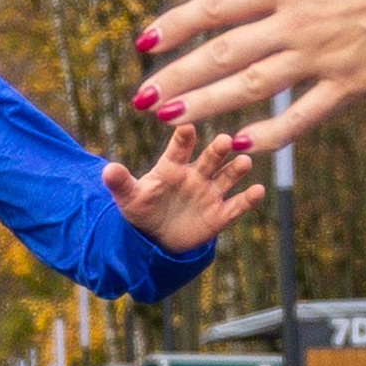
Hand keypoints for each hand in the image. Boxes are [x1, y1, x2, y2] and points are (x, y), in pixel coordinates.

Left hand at [102, 122, 262, 251]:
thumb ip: (121, 183)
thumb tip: (106, 170)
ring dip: (236, 169)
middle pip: (209, 158)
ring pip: (227, 177)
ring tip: (244, 161)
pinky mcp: (220, 214)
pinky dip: (249, 199)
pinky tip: (259, 190)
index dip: (182, 138)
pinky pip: (237, 205)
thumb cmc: (142, 209)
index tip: (186, 127)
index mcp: (171, 166)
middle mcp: (195, 174)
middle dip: (217, 150)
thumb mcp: (129, 197)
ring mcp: (210, 192)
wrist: (156, 238)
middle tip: (225, 140)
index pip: (178, 148)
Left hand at [135, 0, 365, 149]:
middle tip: (144, 99)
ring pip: (254, 85)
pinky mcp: (355, 83)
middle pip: (224, 51)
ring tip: (171, 121)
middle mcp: (299, 20)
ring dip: (208, 104)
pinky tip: (244, 142)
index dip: (178, 24)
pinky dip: (274, 131)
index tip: (145, 42)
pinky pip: (306, 114)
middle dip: (178, 77)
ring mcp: (325, 55)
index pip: (219, 5)